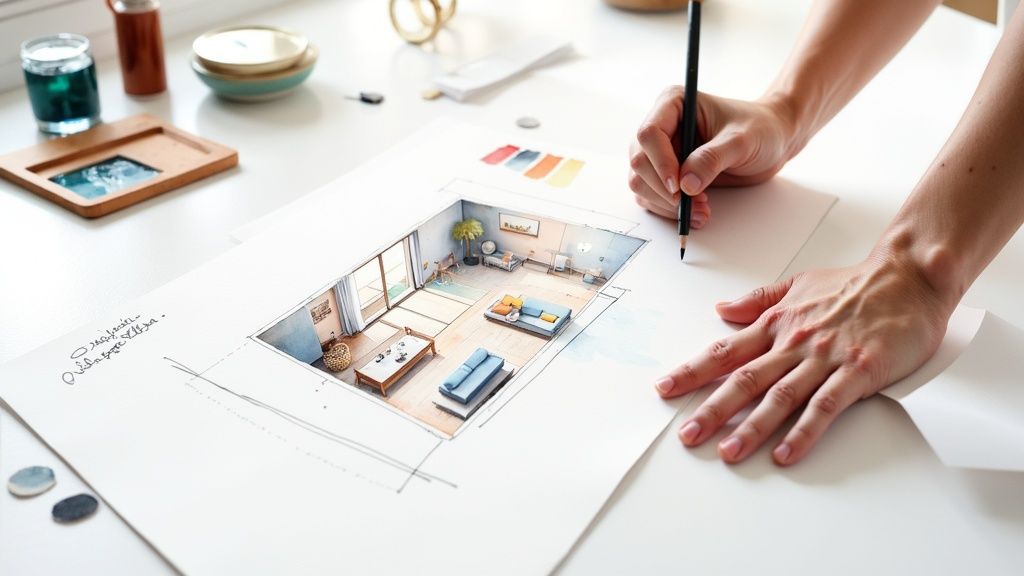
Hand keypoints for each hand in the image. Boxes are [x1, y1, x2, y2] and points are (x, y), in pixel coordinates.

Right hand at [629, 87, 797, 225]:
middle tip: (691, 204)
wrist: (772, 141)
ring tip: (700, 211)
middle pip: (639, 161)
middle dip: (662, 189)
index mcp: (673, 104)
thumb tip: (686, 185)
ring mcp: (661, 152)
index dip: (660, 162)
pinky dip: (669, 210)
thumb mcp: (741, 140)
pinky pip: (652, 196)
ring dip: (665, 204)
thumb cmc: (760, 129)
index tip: (679, 186)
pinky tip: (697, 212)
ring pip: (640, 182)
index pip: (649, 133)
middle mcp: (662, 127)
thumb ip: (712, 159)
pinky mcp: (667, 174)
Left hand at [654, 254, 953, 464]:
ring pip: (780, 396)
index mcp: (777, 324)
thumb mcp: (797, 284)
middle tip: (688, 435)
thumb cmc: (854, 284)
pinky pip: (826, 406)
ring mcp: (825, 358)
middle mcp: (794, 343)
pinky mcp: (858, 371)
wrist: (907, 277)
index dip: (693, 372)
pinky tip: (787, 453)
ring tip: (728, 452)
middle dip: (712, 409)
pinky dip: (805, 431)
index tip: (665, 390)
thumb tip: (721, 309)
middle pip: (745, 380)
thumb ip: (758, 300)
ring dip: (752, 427)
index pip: (725, 352)